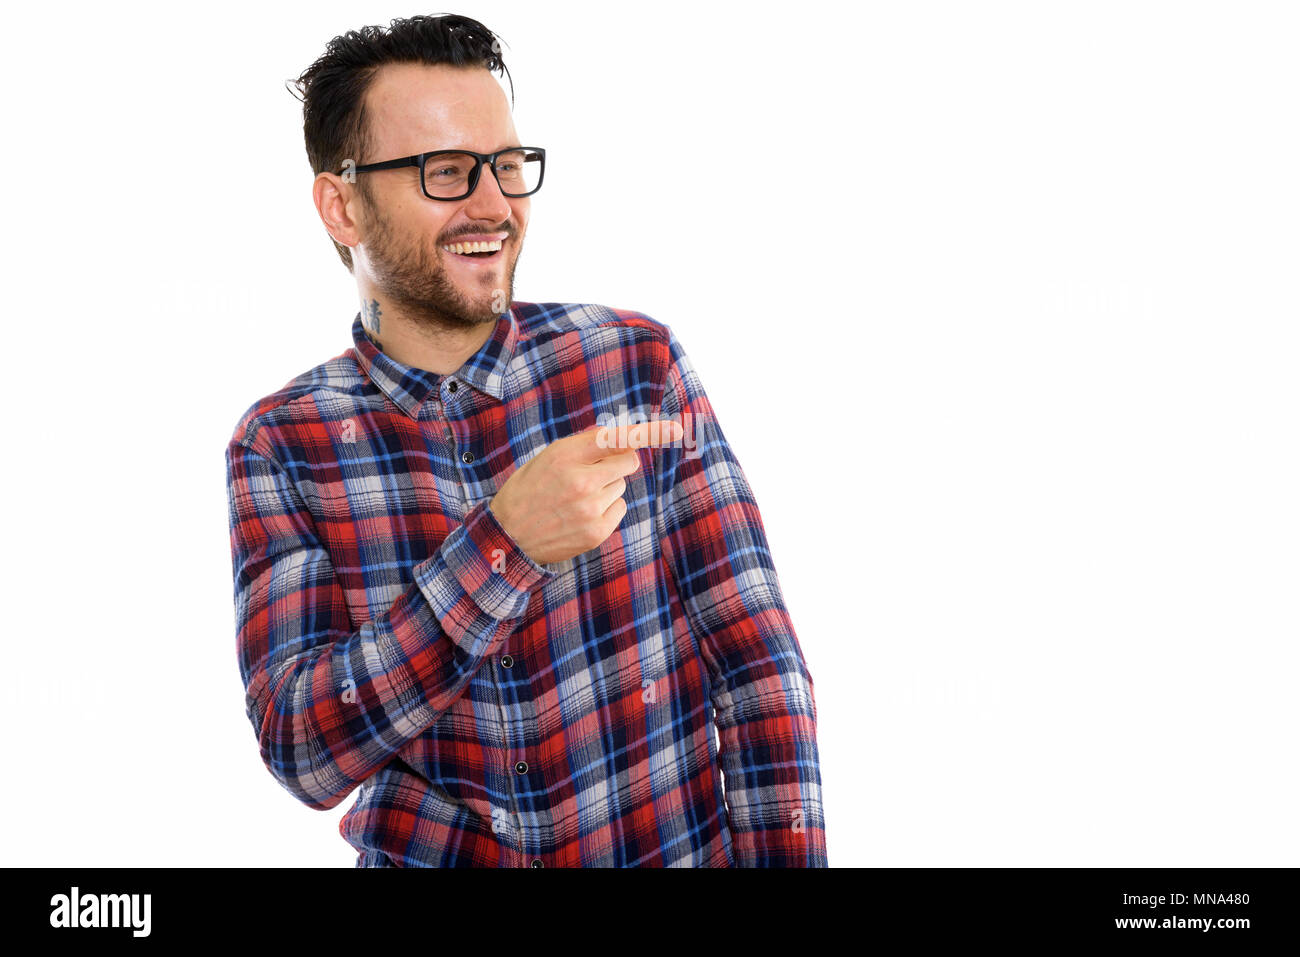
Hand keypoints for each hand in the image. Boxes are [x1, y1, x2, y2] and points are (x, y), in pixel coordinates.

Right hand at [488, 419, 684, 565]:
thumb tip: (618, 436)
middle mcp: (580, 481)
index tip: (677, 428)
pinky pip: (620, 507)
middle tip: (590, 473)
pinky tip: (581, 515)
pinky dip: (606, 508)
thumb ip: (582, 445)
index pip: (615, 438)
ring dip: (606, 488)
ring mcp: (590, 509)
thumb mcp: (546, 458)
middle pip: (627, 461)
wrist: (506, 537)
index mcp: (564, 456)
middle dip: (616, 463)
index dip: (649, 432)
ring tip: (575, 499)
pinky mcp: (596, 531)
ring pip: (621, 486)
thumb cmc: (528, 490)